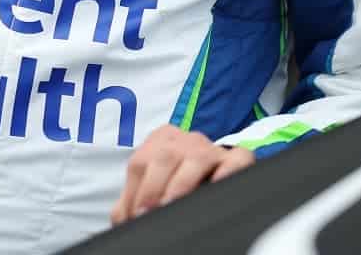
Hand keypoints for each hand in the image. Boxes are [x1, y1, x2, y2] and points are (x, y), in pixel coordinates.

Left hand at [110, 125, 255, 224]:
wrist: (218, 176)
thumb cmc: (178, 183)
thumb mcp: (153, 187)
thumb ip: (133, 200)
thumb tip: (122, 220)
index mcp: (161, 141)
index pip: (140, 163)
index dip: (134, 191)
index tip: (133, 216)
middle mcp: (186, 139)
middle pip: (165, 157)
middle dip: (153, 188)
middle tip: (148, 215)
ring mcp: (213, 148)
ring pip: (197, 158)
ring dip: (181, 184)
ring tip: (172, 206)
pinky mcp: (238, 158)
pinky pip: (235, 160)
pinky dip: (226, 173)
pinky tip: (217, 188)